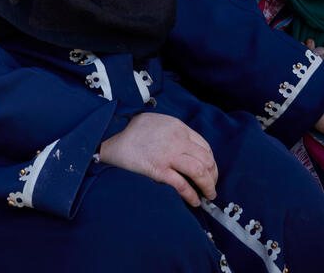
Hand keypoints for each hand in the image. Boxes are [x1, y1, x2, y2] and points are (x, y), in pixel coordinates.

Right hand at [97, 112, 217, 206]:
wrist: (110, 136)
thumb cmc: (131, 130)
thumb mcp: (156, 121)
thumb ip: (173, 131)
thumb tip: (185, 147)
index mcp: (178, 127)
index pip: (205, 146)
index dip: (211, 161)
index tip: (210, 171)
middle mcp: (177, 139)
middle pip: (206, 159)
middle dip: (213, 175)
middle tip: (211, 186)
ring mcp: (168, 155)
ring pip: (199, 172)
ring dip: (208, 186)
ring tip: (207, 195)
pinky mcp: (158, 169)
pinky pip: (182, 185)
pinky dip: (192, 195)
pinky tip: (194, 201)